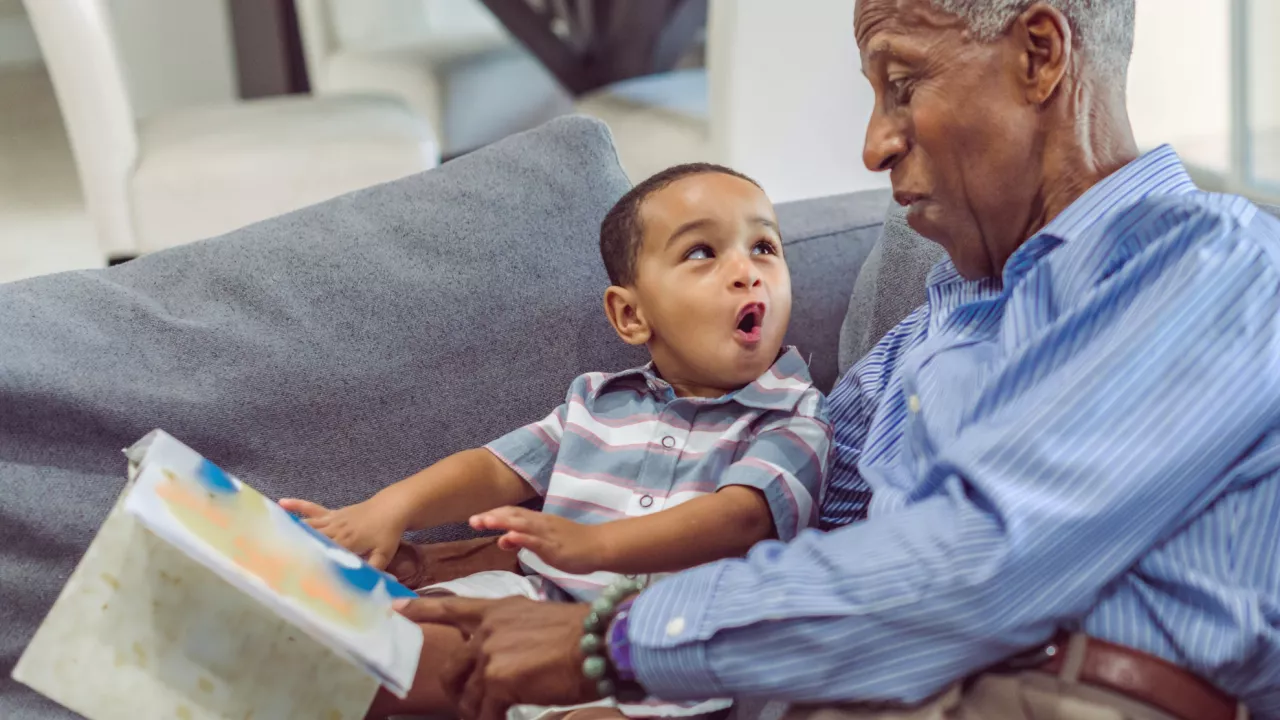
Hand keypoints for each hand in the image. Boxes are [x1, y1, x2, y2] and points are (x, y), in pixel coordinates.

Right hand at [278, 496, 405, 569]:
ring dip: (289, 530)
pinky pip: (313, 509)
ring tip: (267, 536)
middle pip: (310, 539)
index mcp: (345, 542)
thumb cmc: (389, 532)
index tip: (290, 572)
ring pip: (308, 525)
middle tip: (269, 557)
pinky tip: (282, 504)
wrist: (392, 508)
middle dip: (291, 548)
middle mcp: (335, 530)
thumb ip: (376, 570)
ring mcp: (332, 519)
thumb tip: (372, 589)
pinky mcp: (333, 513)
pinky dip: (298, 506)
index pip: (323, 554)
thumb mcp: (384, 554)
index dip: (308, 562)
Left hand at [396, 596, 598, 719]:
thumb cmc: (581, 633)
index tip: (393, 608)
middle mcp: (488, 629)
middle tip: (469, 705)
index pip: (450, 607)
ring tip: (492, 715)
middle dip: (457, 692)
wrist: (600, 641)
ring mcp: (490, 654)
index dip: (420, 609)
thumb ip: (512, 634)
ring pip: (467, 695)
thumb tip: (506, 659)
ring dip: (478, 711)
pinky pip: (484, 713)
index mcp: (497, 610)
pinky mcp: (498, 680)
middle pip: (452, 667)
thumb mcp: (538, 621)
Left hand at [470, 506, 608, 573]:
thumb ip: (522, 540)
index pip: (512, 514)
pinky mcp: (554, 546)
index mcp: (538, 521)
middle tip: (472, 520)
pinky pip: (536, 540)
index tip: (475, 519)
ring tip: (485, 522)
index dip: (493, 515)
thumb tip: (502, 540)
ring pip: (522, 524)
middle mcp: (540, 523)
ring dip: (502, 522)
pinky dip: (521, 537)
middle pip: (513, 516)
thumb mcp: (543, 542)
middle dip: (492, 517)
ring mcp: (547, 533)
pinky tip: (509, 537)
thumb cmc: (572, 544)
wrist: (599, 546)